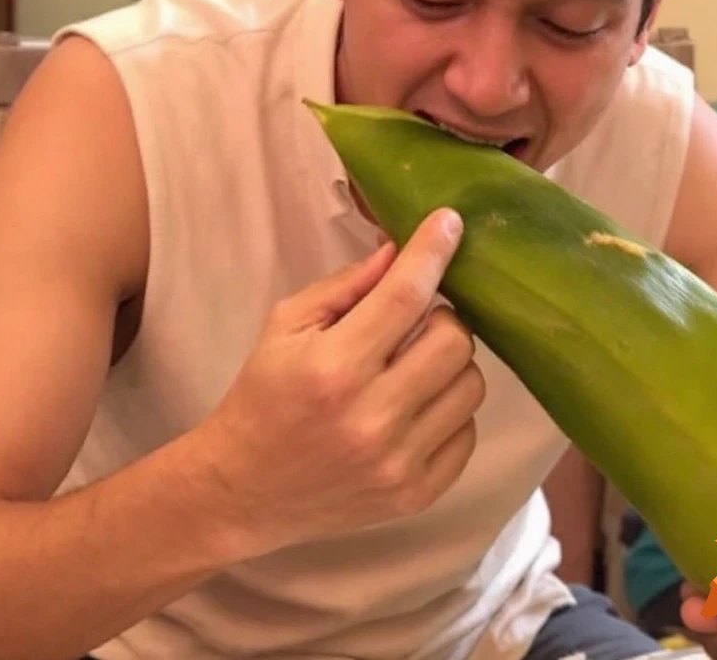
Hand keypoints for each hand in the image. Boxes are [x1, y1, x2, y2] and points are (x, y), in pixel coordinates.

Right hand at [195, 207, 482, 554]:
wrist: (245, 490)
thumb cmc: (263, 396)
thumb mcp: (285, 327)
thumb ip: (345, 286)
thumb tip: (399, 251)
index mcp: (334, 367)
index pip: (404, 297)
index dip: (432, 252)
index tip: (451, 222)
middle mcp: (373, 416)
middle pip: (454, 340)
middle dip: (442, 315)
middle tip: (416, 318)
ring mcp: (399, 461)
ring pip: (470, 385)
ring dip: (449, 362)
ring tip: (415, 363)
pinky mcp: (417, 494)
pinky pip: (468, 433)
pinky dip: (450, 409)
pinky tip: (416, 405)